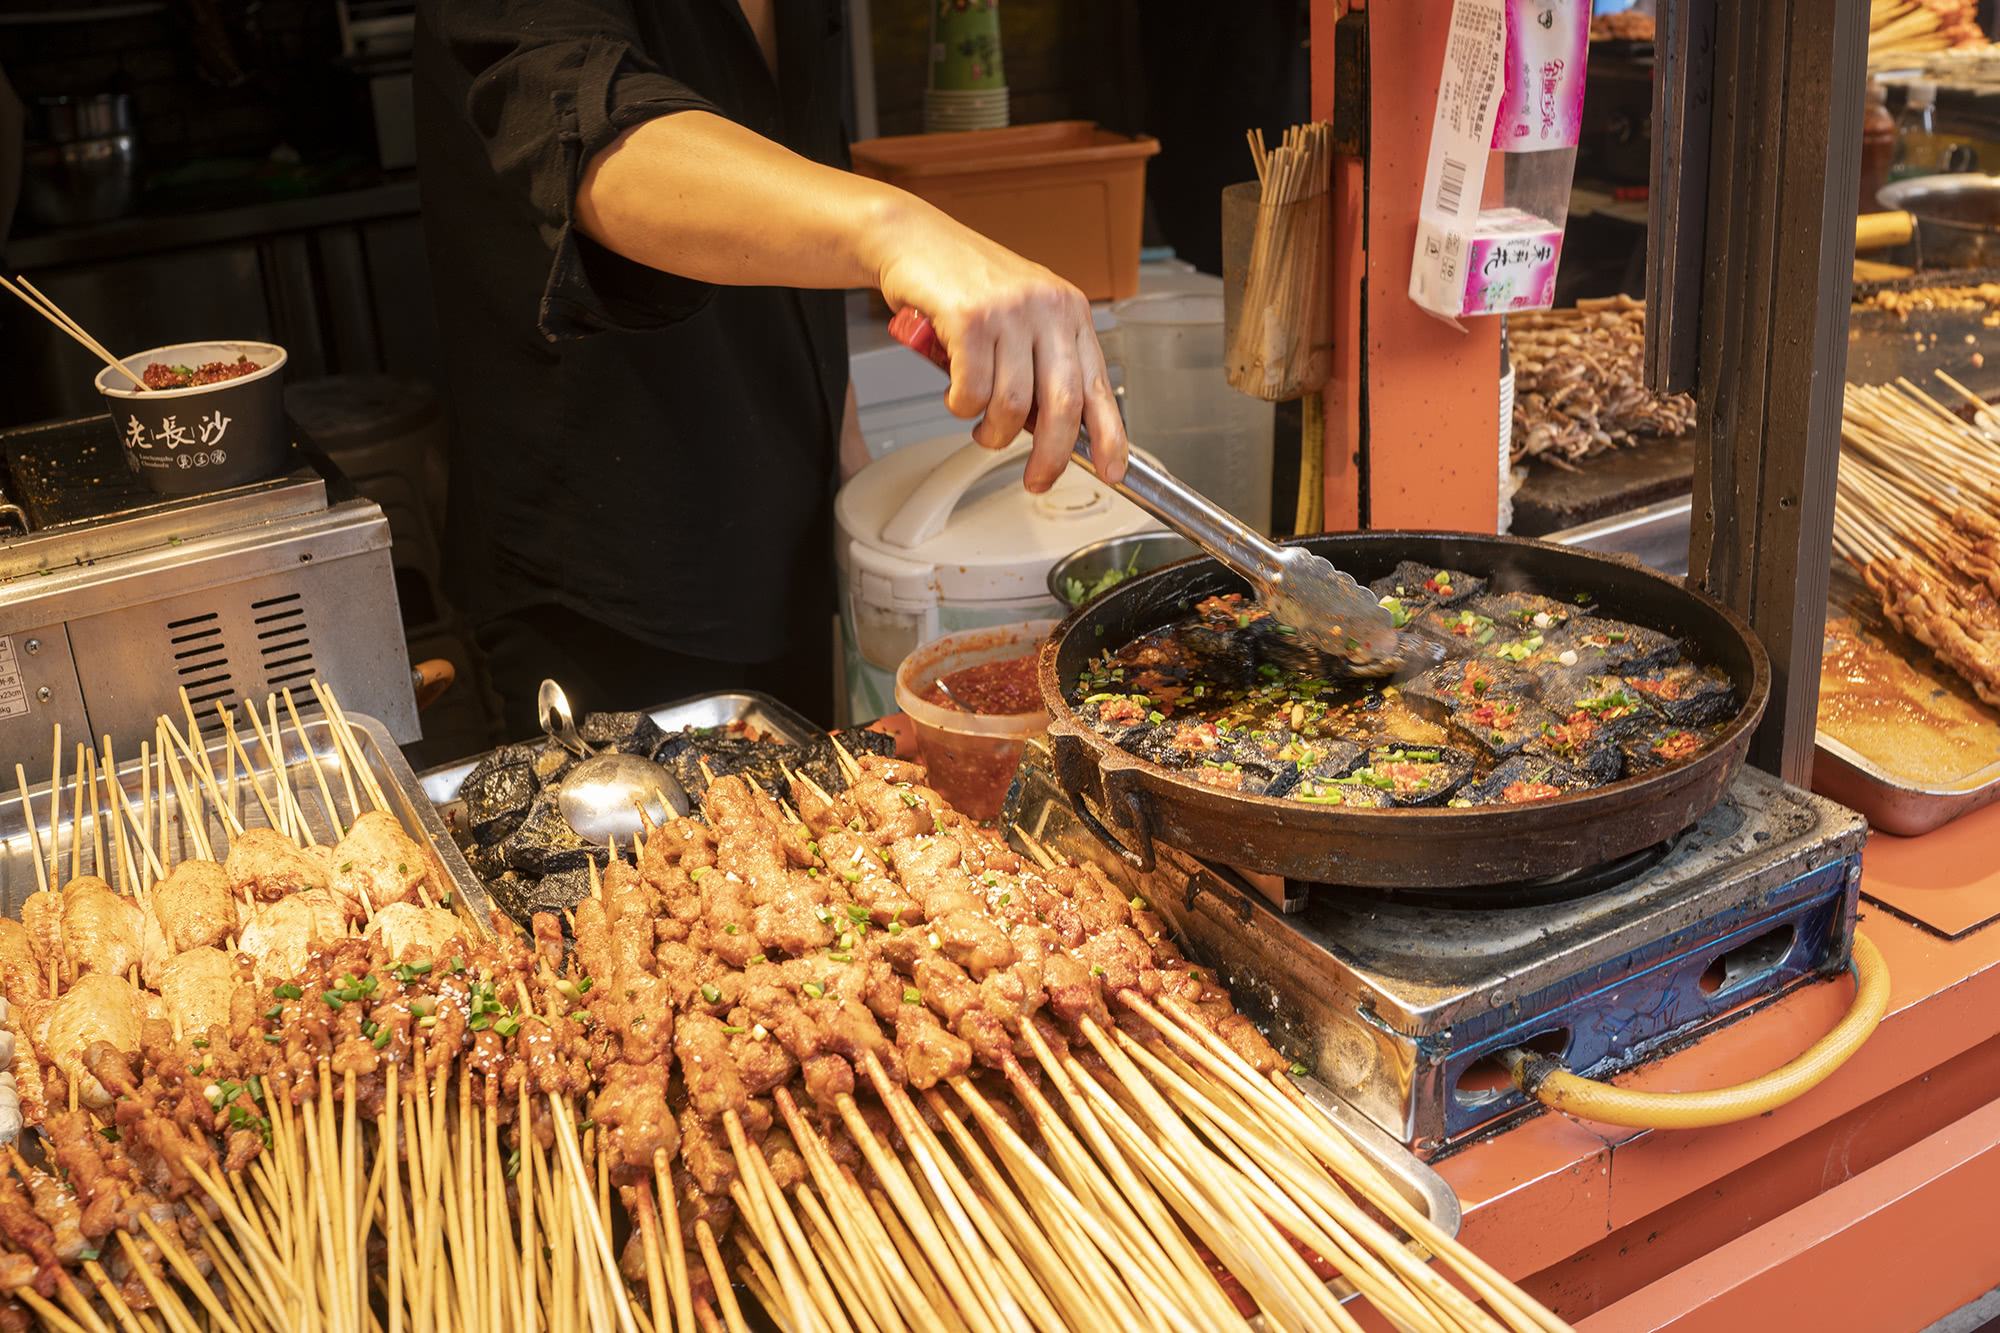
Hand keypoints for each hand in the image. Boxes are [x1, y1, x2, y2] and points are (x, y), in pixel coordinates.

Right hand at [871, 204, 1126, 492]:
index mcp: (1069, 312)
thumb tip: (1052, 429)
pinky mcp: (970, 317)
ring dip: (992, 431)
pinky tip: (956, 394)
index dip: (1110, 436)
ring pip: (1012, 405)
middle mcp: (1047, 308)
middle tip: (1036, 479)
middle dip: (1050, 455)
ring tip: (980, 425)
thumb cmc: (964, 282)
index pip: (1099, 385)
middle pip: (1062, 404)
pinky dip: (961, 406)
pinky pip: (972, 391)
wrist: (914, 239)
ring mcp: (1009, 312)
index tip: (1111, 470)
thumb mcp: (1022, 315)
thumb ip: (1041, 362)